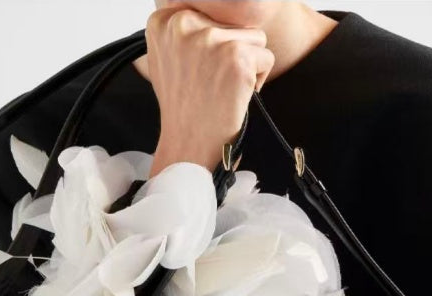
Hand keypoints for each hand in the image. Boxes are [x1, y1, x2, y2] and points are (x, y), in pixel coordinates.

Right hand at [143, 5, 274, 175]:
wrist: (188, 145)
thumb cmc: (183, 109)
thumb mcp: (168, 59)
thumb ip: (183, 32)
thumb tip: (203, 15)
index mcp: (164, 20)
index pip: (212, 14)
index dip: (213, 45)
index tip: (199, 71)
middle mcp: (184, 23)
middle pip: (234, 22)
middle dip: (232, 53)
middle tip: (213, 84)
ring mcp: (211, 39)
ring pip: (254, 37)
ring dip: (247, 65)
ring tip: (224, 89)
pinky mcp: (236, 56)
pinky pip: (266, 58)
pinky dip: (258, 80)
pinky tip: (236, 96)